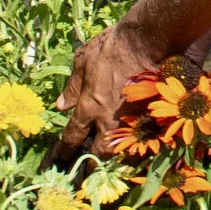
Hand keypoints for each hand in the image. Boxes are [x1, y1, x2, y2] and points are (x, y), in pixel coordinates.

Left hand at [55, 22, 172, 161]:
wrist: (145, 41)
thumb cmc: (110, 47)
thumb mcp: (82, 62)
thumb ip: (72, 87)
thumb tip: (61, 105)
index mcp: (88, 106)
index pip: (73, 135)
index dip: (66, 149)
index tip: (62, 156)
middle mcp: (108, 119)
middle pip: (99, 151)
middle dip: (92, 162)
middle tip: (87, 168)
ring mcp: (131, 119)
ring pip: (121, 148)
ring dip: (114, 155)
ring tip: (108, 159)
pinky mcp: (149, 114)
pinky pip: (138, 136)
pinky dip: (132, 142)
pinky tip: (129, 142)